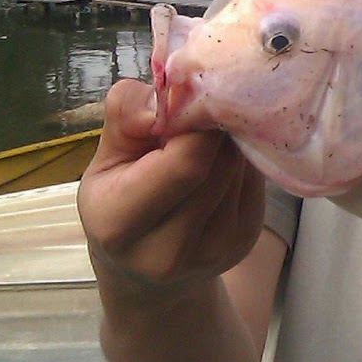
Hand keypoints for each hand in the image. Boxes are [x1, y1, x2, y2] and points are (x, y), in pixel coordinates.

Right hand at [78, 78, 264, 298]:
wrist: (141, 267)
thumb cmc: (117, 198)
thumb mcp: (106, 155)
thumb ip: (127, 115)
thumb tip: (171, 93)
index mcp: (119, 222)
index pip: (187, 162)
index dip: (196, 121)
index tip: (185, 104)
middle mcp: (168, 250)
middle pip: (222, 163)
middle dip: (214, 130)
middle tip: (197, 119)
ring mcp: (213, 252)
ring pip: (241, 170)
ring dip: (228, 146)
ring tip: (203, 145)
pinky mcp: (243, 244)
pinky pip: (255, 183)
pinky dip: (240, 165)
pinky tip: (218, 167)